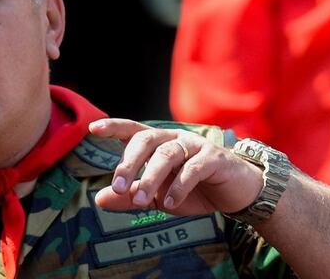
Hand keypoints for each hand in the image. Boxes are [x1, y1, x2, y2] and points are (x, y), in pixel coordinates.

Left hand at [90, 119, 263, 215]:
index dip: (113, 126)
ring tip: (142, 201)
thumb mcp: (158, 197)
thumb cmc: (193, 190)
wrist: (237, 194)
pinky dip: (179, 186)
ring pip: (167, 154)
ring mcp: (195, 145)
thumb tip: (99, 199)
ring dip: (151, 178)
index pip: (132, 130)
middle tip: (116, 186)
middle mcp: (174, 138)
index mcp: (158, 143)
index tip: (92, 129)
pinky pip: (193, 168)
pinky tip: (170, 204)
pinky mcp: (215, 158)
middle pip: (145, 139)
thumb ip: (130, 197)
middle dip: (129, 163)